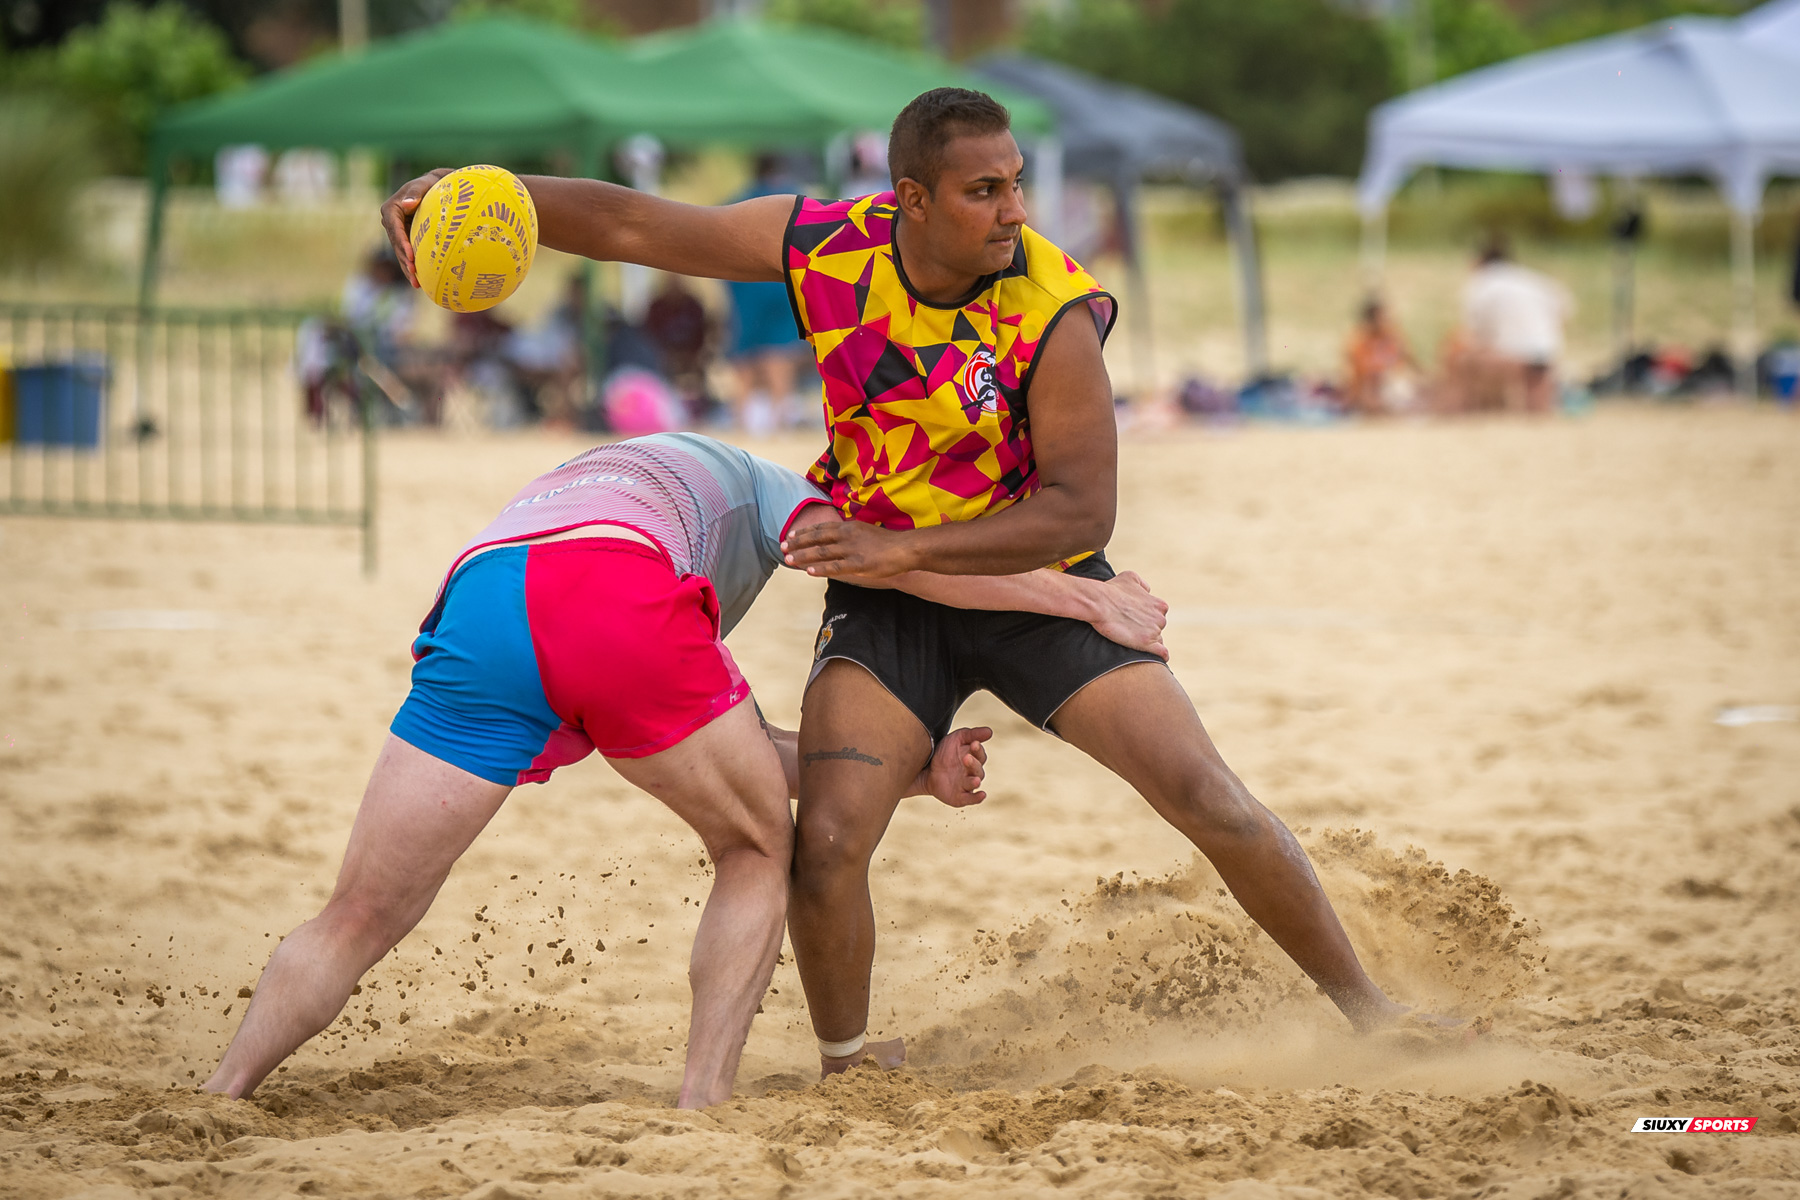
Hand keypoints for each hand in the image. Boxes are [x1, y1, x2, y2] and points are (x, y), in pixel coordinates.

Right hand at [379, 168, 454, 287]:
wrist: (432, 187)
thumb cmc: (428, 185)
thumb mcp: (422, 186)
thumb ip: (415, 193)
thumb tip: (408, 204)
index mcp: (391, 210)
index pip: (395, 229)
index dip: (402, 244)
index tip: (411, 256)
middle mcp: (390, 222)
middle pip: (397, 245)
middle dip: (405, 260)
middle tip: (415, 274)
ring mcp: (397, 232)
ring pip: (400, 253)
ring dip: (408, 268)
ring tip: (417, 283)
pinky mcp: (405, 239)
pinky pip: (407, 254)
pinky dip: (412, 267)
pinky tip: (418, 281)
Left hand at [782, 520, 915, 578]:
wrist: (907, 548)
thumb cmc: (888, 543)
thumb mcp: (865, 533)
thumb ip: (849, 536)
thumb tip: (836, 540)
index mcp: (849, 527)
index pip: (821, 528)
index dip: (804, 532)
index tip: (789, 535)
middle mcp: (847, 536)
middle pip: (817, 538)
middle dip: (798, 543)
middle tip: (782, 547)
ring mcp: (853, 550)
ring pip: (822, 552)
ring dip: (804, 556)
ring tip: (789, 559)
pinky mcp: (859, 564)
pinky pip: (836, 567)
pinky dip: (821, 569)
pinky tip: (809, 571)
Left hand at [913, 726, 990, 807]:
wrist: (925, 769)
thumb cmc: (944, 753)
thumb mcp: (956, 739)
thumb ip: (972, 734)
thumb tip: (989, 731)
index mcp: (973, 758)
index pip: (980, 754)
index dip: (978, 750)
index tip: (973, 744)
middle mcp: (972, 772)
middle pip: (978, 769)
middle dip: (973, 764)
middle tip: (966, 758)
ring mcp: (966, 785)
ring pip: (974, 783)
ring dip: (975, 781)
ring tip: (974, 780)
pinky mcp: (960, 797)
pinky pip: (970, 799)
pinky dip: (977, 798)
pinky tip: (981, 795)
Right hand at [1089, 571, 1168, 660]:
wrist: (1099, 603)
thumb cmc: (1112, 590)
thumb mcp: (1130, 577)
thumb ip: (1143, 584)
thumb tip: (1147, 591)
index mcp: (1159, 604)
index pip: (1158, 616)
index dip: (1146, 618)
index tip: (1134, 620)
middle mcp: (1161, 618)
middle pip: (1158, 628)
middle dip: (1146, 629)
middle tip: (1129, 628)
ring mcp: (1154, 631)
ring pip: (1156, 640)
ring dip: (1146, 640)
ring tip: (1130, 638)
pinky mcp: (1146, 644)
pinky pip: (1162, 653)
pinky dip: (1161, 655)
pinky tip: (1156, 657)